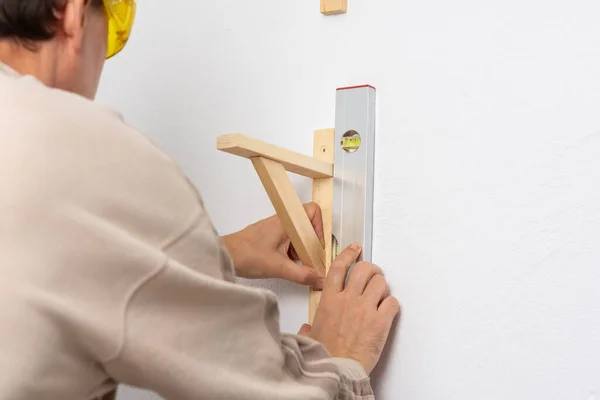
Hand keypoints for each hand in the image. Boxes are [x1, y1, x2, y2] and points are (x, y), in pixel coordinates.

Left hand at [222, 202, 324, 287]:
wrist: (224, 256)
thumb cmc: (245, 254)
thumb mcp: (278, 268)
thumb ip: (302, 274)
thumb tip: (320, 279)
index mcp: (286, 221)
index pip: (313, 211)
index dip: (319, 227)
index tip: (317, 245)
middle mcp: (282, 221)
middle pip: (308, 225)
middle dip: (312, 243)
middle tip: (309, 258)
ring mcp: (275, 229)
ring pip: (299, 234)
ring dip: (302, 249)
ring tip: (296, 264)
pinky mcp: (270, 237)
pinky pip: (289, 241)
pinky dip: (292, 252)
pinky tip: (286, 265)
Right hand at [307, 243, 399, 374]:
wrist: (338, 370)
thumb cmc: (325, 355)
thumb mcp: (311, 335)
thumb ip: (310, 327)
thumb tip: (306, 329)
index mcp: (329, 300)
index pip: (339, 267)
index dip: (349, 254)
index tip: (355, 249)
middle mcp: (347, 299)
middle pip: (364, 269)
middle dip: (371, 270)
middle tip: (373, 275)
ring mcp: (365, 309)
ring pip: (380, 282)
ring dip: (382, 287)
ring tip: (380, 296)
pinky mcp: (381, 321)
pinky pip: (392, 302)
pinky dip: (391, 305)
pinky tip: (387, 312)